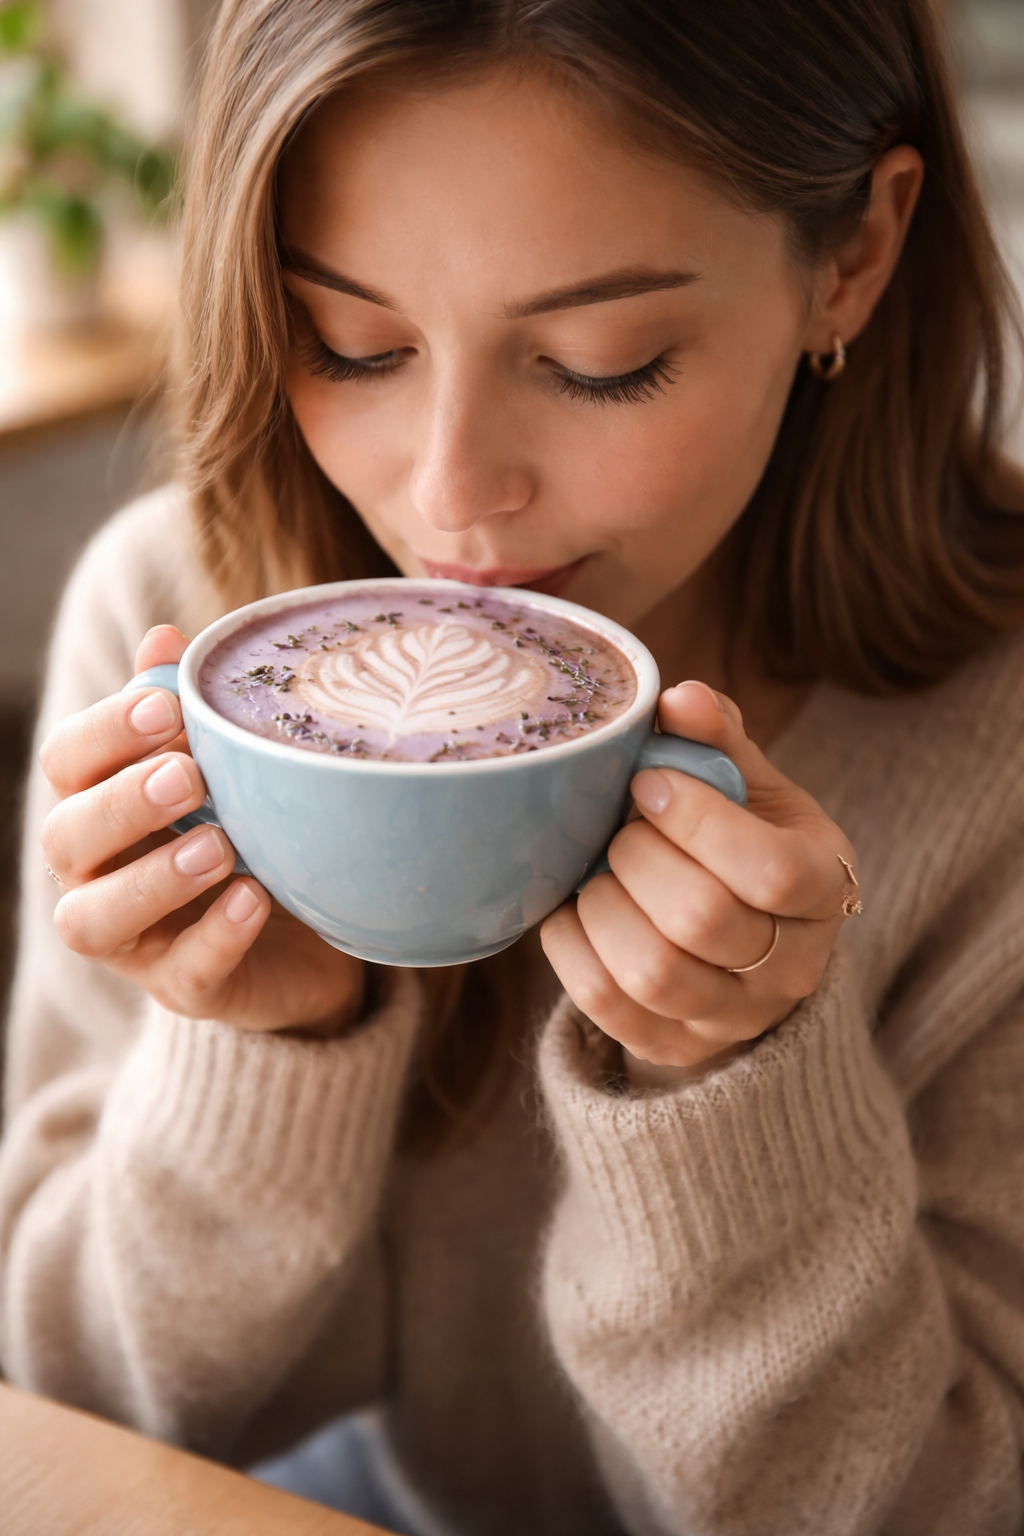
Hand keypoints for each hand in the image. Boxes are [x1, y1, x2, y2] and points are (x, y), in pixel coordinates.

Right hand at [39, 626, 364, 1034]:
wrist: (312, 935)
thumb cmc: (251, 829)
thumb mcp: (229, 767)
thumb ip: (191, 708)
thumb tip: (165, 635)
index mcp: (99, 801)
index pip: (67, 761)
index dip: (105, 733)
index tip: (167, 708)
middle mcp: (95, 872)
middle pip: (66, 837)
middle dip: (122, 803)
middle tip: (189, 777)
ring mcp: (135, 941)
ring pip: (93, 921)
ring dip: (152, 879)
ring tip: (218, 846)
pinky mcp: (187, 990)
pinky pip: (183, 974)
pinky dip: (215, 937)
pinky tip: (254, 899)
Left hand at [540, 681, 857, 1082]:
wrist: (743, 944)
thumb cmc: (744, 842)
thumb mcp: (750, 786)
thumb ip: (719, 740)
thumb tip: (680, 699)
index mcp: (824, 885)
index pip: (772, 870)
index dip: (697, 820)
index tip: (647, 782)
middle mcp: (792, 965)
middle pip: (703, 920)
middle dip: (638, 858)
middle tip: (620, 829)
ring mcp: (734, 1017)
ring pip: (652, 971)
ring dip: (603, 904)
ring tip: (598, 870)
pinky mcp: (675, 1048)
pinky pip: (605, 1004)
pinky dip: (570, 946)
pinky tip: (574, 909)